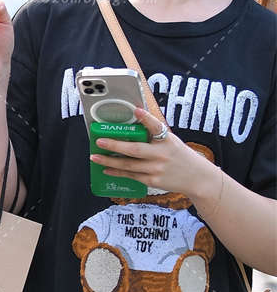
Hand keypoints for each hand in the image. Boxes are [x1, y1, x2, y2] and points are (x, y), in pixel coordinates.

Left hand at [92, 104, 217, 198]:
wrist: (197, 178)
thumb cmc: (180, 157)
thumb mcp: (172, 142)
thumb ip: (155, 136)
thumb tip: (134, 124)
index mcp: (168, 140)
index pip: (156, 126)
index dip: (146, 118)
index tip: (136, 110)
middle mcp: (162, 154)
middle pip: (135, 149)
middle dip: (115, 145)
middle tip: (99, 141)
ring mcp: (157, 169)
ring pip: (129, 165)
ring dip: (109, 161)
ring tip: (95, 157)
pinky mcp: (153, 180)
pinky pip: (131, 176)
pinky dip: (117, 172)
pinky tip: (106, 169)